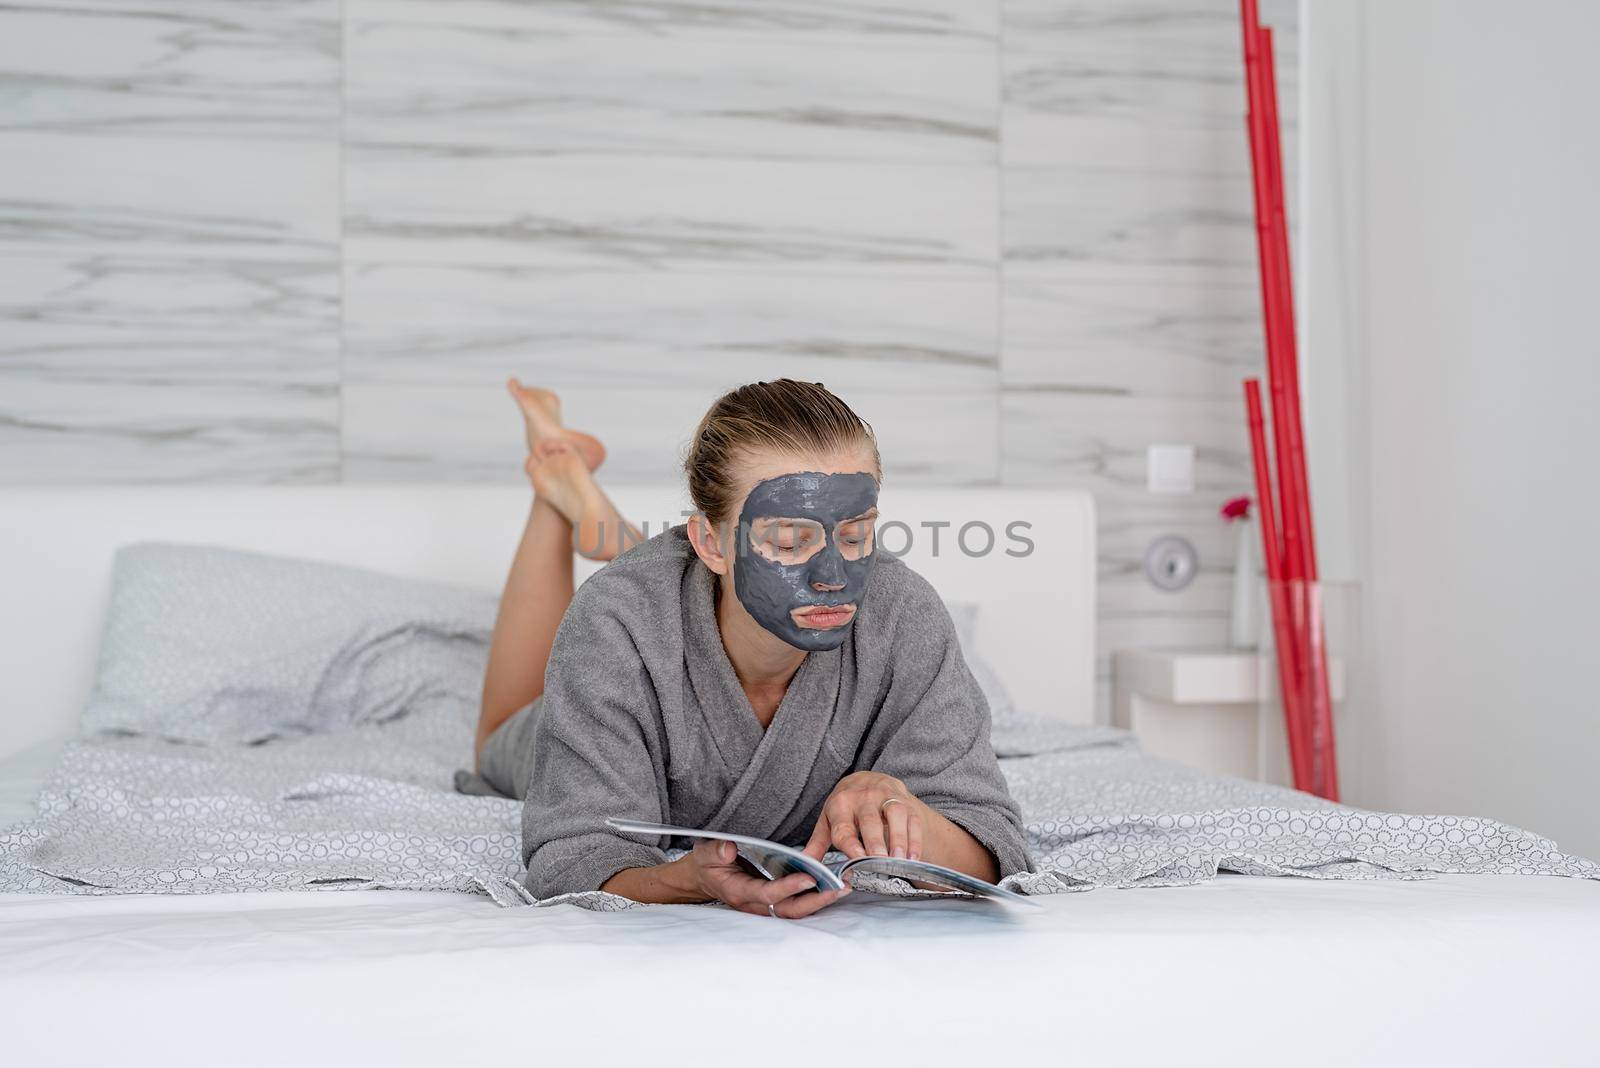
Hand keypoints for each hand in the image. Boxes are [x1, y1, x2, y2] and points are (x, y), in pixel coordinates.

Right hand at [686, 839, 848, 919]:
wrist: (705, 877)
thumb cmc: (708, 864)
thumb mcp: (705, 853)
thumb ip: (716, 851)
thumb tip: (729, 849)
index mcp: (739, 892)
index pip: (768, 894)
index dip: (789, 887)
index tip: (809, 877)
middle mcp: (755, 904)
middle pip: (789, 910)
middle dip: (815, 901)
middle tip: (839, 888)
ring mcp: (765, 906)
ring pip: (796, 910)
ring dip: (820, 901)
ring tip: (843, 888)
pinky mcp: (773, 902)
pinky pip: (796, 905)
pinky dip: (815, 898)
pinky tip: (832, 886)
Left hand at [804, 771, 923, 862]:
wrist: (869, 779)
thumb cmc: (846, 806)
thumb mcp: (828, 821)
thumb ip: (818, 845)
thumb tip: (804, 865)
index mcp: (840, 804)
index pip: (844, 826)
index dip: (850, 843)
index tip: (857, 858)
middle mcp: (864, 797)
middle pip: (870, 819)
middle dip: (875, 840)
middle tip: (879, 861)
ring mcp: (886, 797)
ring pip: (894, 814)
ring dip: (898, 837)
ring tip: (899, 860)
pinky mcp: (905, 801)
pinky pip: (912, 819)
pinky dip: (914, 839)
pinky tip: (912, 857)